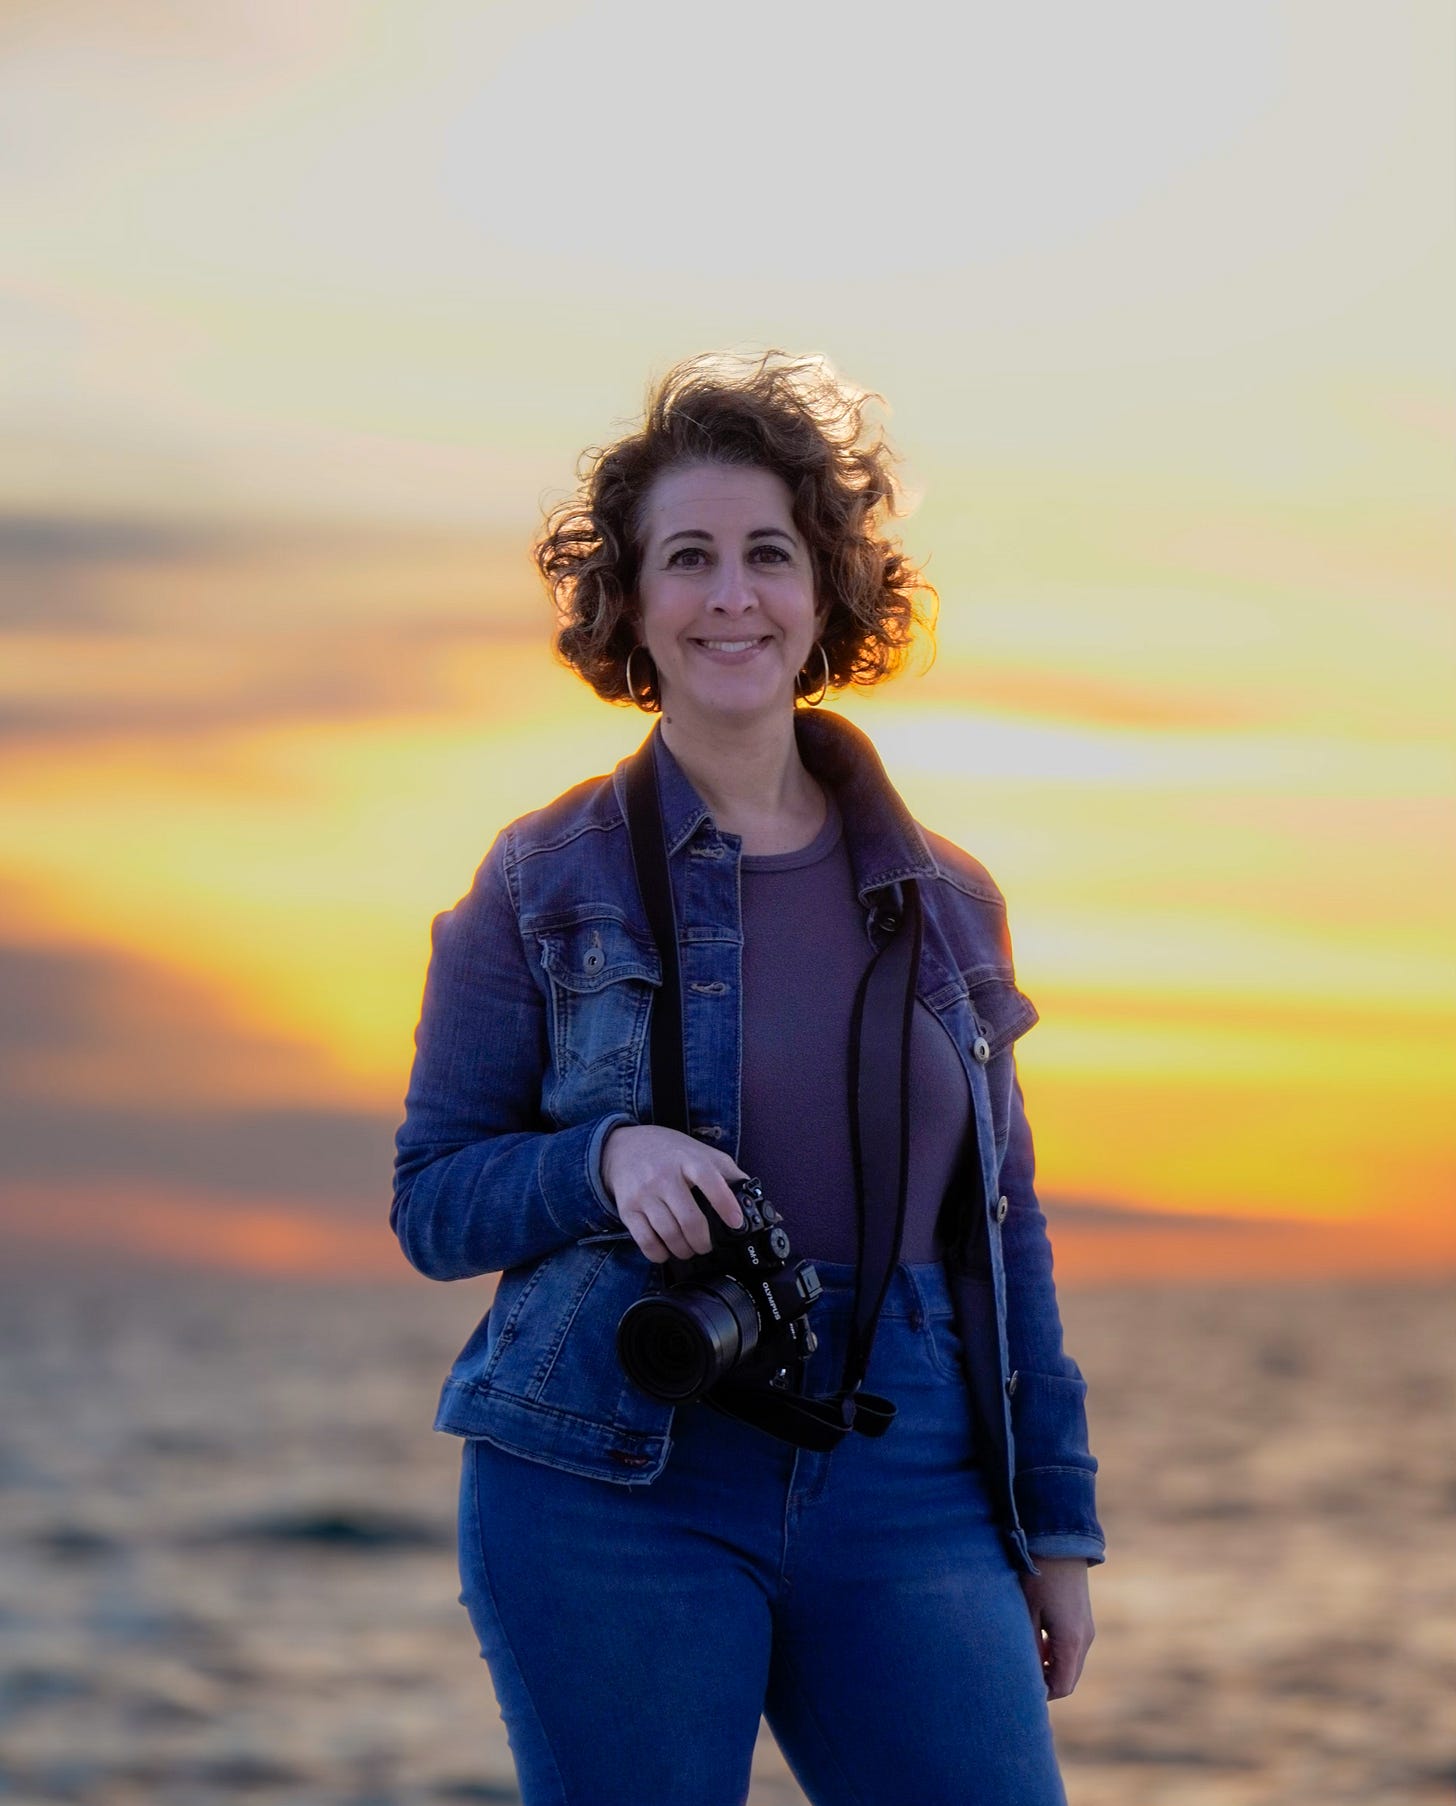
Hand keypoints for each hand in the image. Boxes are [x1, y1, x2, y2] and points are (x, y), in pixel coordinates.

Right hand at [600, 1125, 747, 1262]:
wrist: (624, 1147)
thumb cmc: (669, 1153)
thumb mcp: (700, 1153)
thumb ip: (728, 1173)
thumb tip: (755, 1197)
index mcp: (688, 1159)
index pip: (710, 1181)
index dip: (725, 1204)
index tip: (735, 1223)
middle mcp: (664, 1175)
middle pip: (689, 1219)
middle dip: (703, 1242)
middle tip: (707, 1245)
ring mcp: (644, 1193)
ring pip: (669, 1234)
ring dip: (684, 1250)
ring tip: (689, 1249)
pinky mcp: (628, 1209)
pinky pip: (646, 1241)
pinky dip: (660, 1254)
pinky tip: (666, 1250)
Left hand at [1019, 1558, 1094, 1699]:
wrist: (1060, 1542)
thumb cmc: (1038, 1576)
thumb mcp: (1027, 1613)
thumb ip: (1029, 1647)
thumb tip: (1026, 1675)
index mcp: (1071, 1642)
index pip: (1061, 1686)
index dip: (1042, 1694)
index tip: (1021, 1689)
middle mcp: (1085, 1639)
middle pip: (1068, 1679)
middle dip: (1047, 1683)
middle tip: (1022, 1678)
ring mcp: (1087, 1628)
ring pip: (1071, 1664)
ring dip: (1051, 1667)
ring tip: (1027, 1658)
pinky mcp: (1083, 1618)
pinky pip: (1073, 1648)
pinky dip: (1057, 1653)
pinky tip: (1038, 1641)